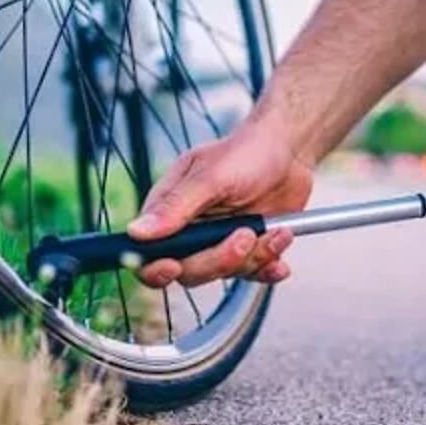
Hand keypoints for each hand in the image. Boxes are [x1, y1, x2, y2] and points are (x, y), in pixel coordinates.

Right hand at [127, 123, 313, 287]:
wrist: (288, 151)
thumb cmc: (246, 152)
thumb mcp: (210, 176)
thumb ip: (175, 206)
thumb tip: (137, 232)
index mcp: (169, 210)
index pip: (146, 252)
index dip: (154, 268)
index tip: (172, 266)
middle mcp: (191, 230)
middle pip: (190, 271)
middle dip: (220, 259)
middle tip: (246, 235)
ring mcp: (219, 242)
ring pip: (226, 273)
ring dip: (255, 257)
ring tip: (276, 230)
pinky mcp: (246, 250)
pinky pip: (252, 273)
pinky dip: (269, 266)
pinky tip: (280, 244)